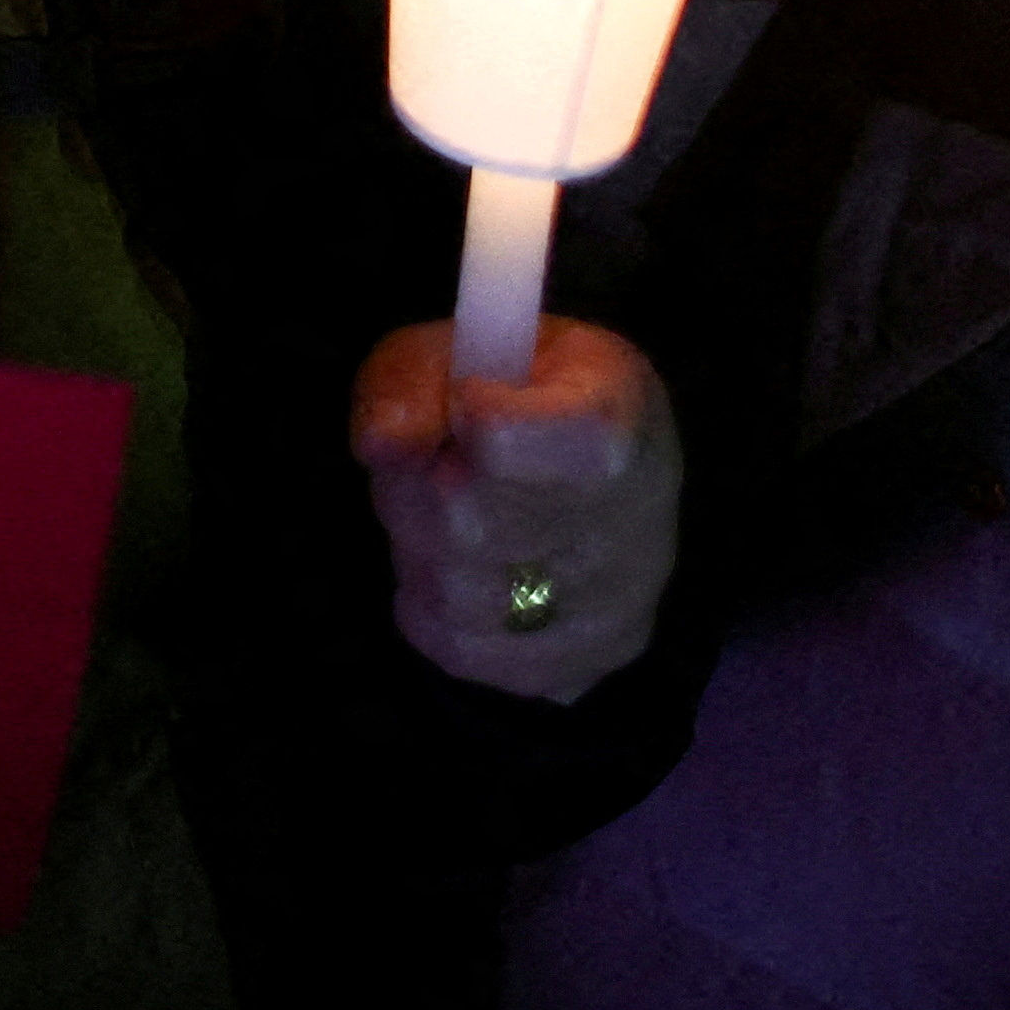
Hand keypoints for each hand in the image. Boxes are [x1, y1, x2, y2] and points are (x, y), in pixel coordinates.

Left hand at [350, 315, 682, 702]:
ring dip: (423, 546)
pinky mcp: (572, 670)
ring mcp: (603, 615)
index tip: (473, 400)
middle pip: (457, 519)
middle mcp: (625, 535)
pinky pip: (451, 645)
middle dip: (419, 483)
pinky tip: (468, 564)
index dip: (464, 418)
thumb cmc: (541, 391)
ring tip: (458, 511)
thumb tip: (383, 443)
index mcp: (610, 430)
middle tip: (446, 456)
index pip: (505, 439)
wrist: (624, 468)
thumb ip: (415, 375)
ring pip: (447, 591)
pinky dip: (435, 603)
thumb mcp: (475, 340)